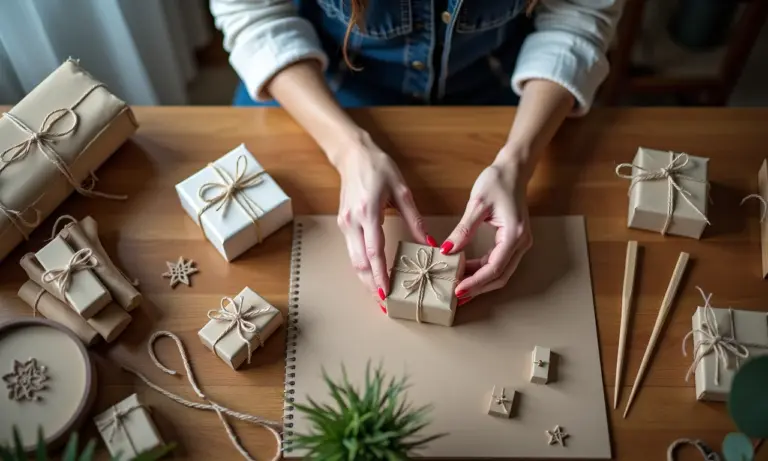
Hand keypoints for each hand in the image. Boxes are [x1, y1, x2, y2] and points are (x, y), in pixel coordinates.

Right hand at [335, 132, 431, 303]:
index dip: (380, 275)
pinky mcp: (344, 224)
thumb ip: (416, 220)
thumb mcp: (402, 191)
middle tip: (384, 304)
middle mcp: (352, 222)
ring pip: (353, 260)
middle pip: (359, 263)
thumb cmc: (379, 168)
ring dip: (365, 279)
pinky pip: (352, 251)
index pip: (373, 251)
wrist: (353, 155)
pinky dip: (362, 267)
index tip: (386, 293)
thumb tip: (431, 244)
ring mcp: (345, 224)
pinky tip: (373, 275)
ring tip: (380, 295)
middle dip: (371, 285)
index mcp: (368, 212)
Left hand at [441, 158, 532, 303]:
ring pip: (501, 272)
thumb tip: (446, 250)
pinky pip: (499, 262)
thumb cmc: (497, 181)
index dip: (476, 282)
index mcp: (514, 235)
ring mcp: (520, 243)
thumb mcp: (477, 204)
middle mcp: (521, 243)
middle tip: (456, 297)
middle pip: (500, 276)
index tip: (457, 290)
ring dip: (480, 282)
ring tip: (458, 288)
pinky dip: (483, 270)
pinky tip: (466, 272)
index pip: (494, 268)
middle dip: (478, 288)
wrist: (513, 170)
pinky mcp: (513, 241)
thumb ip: (463, 230)